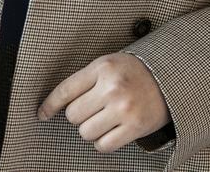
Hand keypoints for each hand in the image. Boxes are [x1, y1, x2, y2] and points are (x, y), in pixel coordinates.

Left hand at [36, 52, 171, 153]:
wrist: (167, 79)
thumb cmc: (132, 72)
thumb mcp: (108, 64)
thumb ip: (85, 79)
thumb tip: (58, 103)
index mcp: (102, 67)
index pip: (66, 89)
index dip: (50, 104)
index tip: (42, 114)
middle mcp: (111, 87)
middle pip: (73, 115)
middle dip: (79, 115)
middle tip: (92, 109)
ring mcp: (123, 108)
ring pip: (86, 132)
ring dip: (91, 130)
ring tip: (104, 118)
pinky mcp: (135, 127)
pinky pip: (104, 145)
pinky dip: (102, 142)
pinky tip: (110, 131)